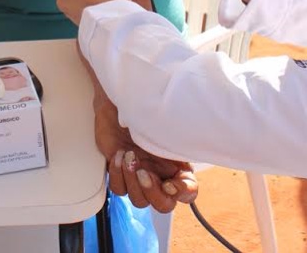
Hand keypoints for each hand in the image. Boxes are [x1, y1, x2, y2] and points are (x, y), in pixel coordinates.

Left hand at [94, 94, 197, 211]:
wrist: (118, 102)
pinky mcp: (121, 173)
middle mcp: (160, 174)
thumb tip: (189, 142)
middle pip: (163, 204)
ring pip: (139, 200)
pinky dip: (117, 175)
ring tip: (129, 156)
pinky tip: (119, 156)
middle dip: (152, 193)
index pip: (188, 191)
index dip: (181, 192)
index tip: (168, 183)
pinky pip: (119, 189)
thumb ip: (177, 139)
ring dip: (132, 181)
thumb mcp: (165, 123)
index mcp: (177, 165)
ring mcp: (140, 175)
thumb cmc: (146, 108)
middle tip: (143, 173)